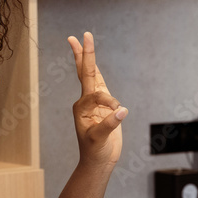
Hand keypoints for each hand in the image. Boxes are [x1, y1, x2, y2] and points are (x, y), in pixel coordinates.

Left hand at [68, 32, 126, 166]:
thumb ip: (109, 124)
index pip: (96, 94)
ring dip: (87, 58)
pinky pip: (100, 85)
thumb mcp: (100, 139)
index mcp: (82, 108)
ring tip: (81, 41)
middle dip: (82, 54)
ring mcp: (93, 103)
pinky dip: (98, 72)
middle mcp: (85, 102)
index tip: (119, 112)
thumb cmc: (95, 152)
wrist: (97, 161)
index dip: (109, 101)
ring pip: (91, 76)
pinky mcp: (103, 106)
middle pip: (85, 73)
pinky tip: (95, 65)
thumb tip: (122, 110)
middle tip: (75, 36)